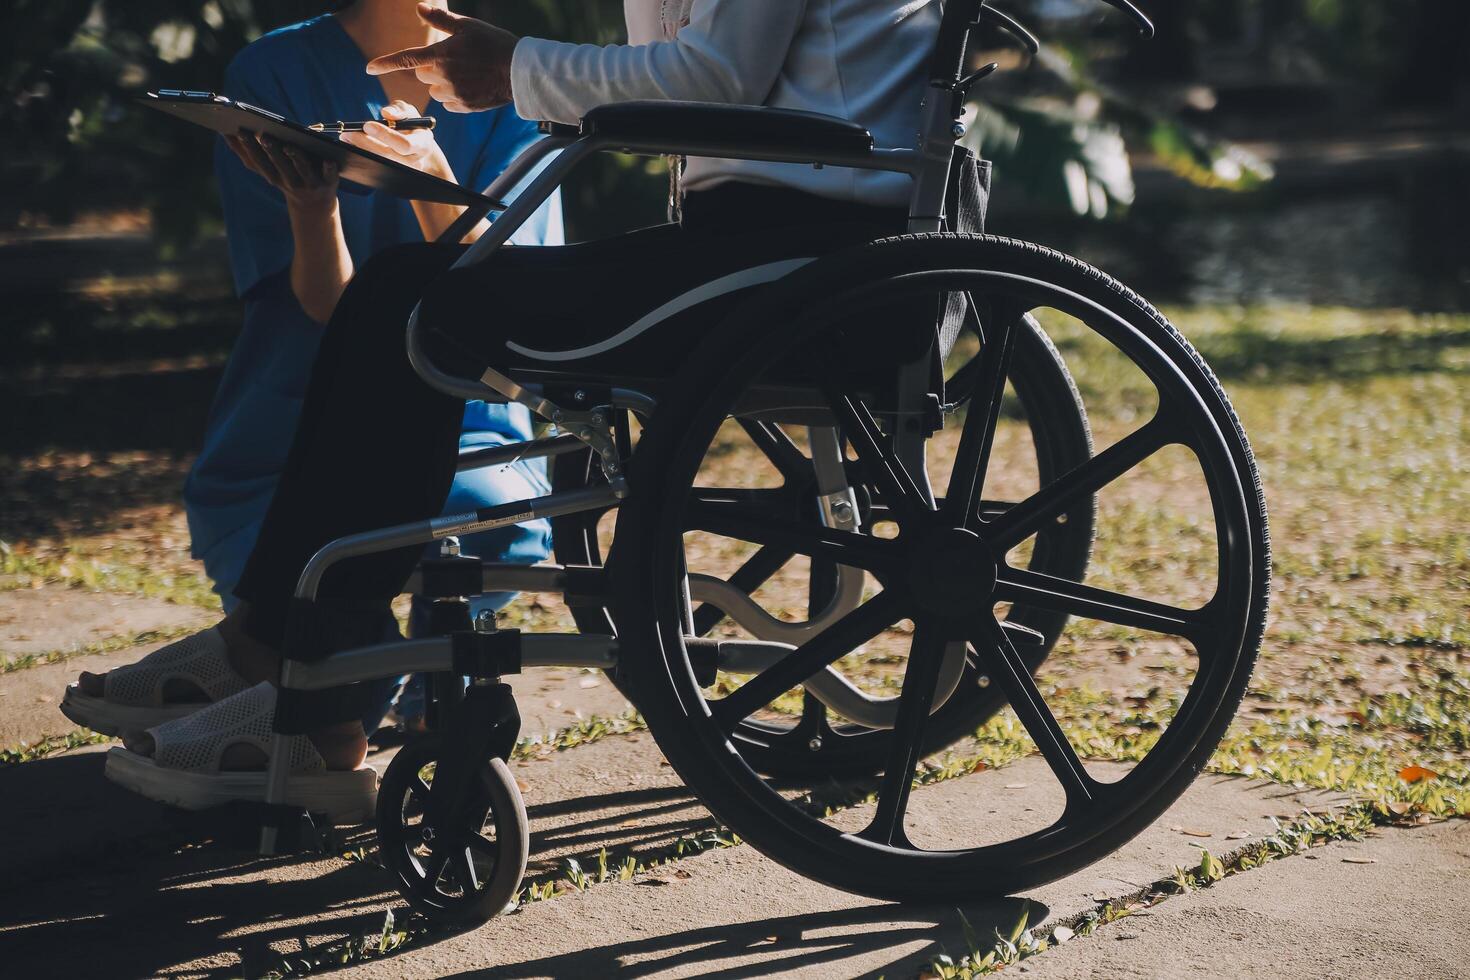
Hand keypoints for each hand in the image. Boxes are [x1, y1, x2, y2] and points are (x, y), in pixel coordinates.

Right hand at [225, 132, 338, 212]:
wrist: (315, 206)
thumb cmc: (287, 178)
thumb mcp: (267, 169)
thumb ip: (248, 153)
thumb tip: (224, 133)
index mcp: (273, 176)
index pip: (258, 162)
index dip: (249, 148)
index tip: (240, 131)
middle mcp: (289, 182)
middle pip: (278, 165)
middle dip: (270, 151)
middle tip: (264, 135)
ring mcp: (309, 184)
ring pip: (301, 171)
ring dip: (295, 159)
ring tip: (290, 146)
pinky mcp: (328, 185)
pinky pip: (329, 176)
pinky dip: (329, 169)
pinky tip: (328, 160)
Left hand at [339, 101, 450, 176]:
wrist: (419, 149)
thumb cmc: (412, 127)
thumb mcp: (410, 113)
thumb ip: (399, 110)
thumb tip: (386, 112)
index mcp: (422, 145)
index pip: (404, 144)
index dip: (385, 135)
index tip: (367, 125)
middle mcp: (415, 162)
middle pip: (388, 157)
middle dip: (366, 144)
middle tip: (348, 133)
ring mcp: (403, 171)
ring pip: (379, 163)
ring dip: (360, 150)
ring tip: (346, 137)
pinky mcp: (392, 175)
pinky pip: (375, 168)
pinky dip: (361, 156)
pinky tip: (351, 145)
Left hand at [366, 2, 517, 112]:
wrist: (518, 71)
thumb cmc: (493, 44)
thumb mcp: (467, 26)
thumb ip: (440, 20)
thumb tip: (419, 7)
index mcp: (440, 55)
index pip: (405, 59)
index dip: (385, 63)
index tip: (369, 68)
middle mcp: (442, 77)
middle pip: (423, 75)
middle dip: (432, 68)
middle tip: (455, 60)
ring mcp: (453, 94)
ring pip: (435, 91)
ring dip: (443, 84)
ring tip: (467, 74)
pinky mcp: (464, 107)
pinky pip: (449, 104)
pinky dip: (455, 97)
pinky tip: (471, 87)